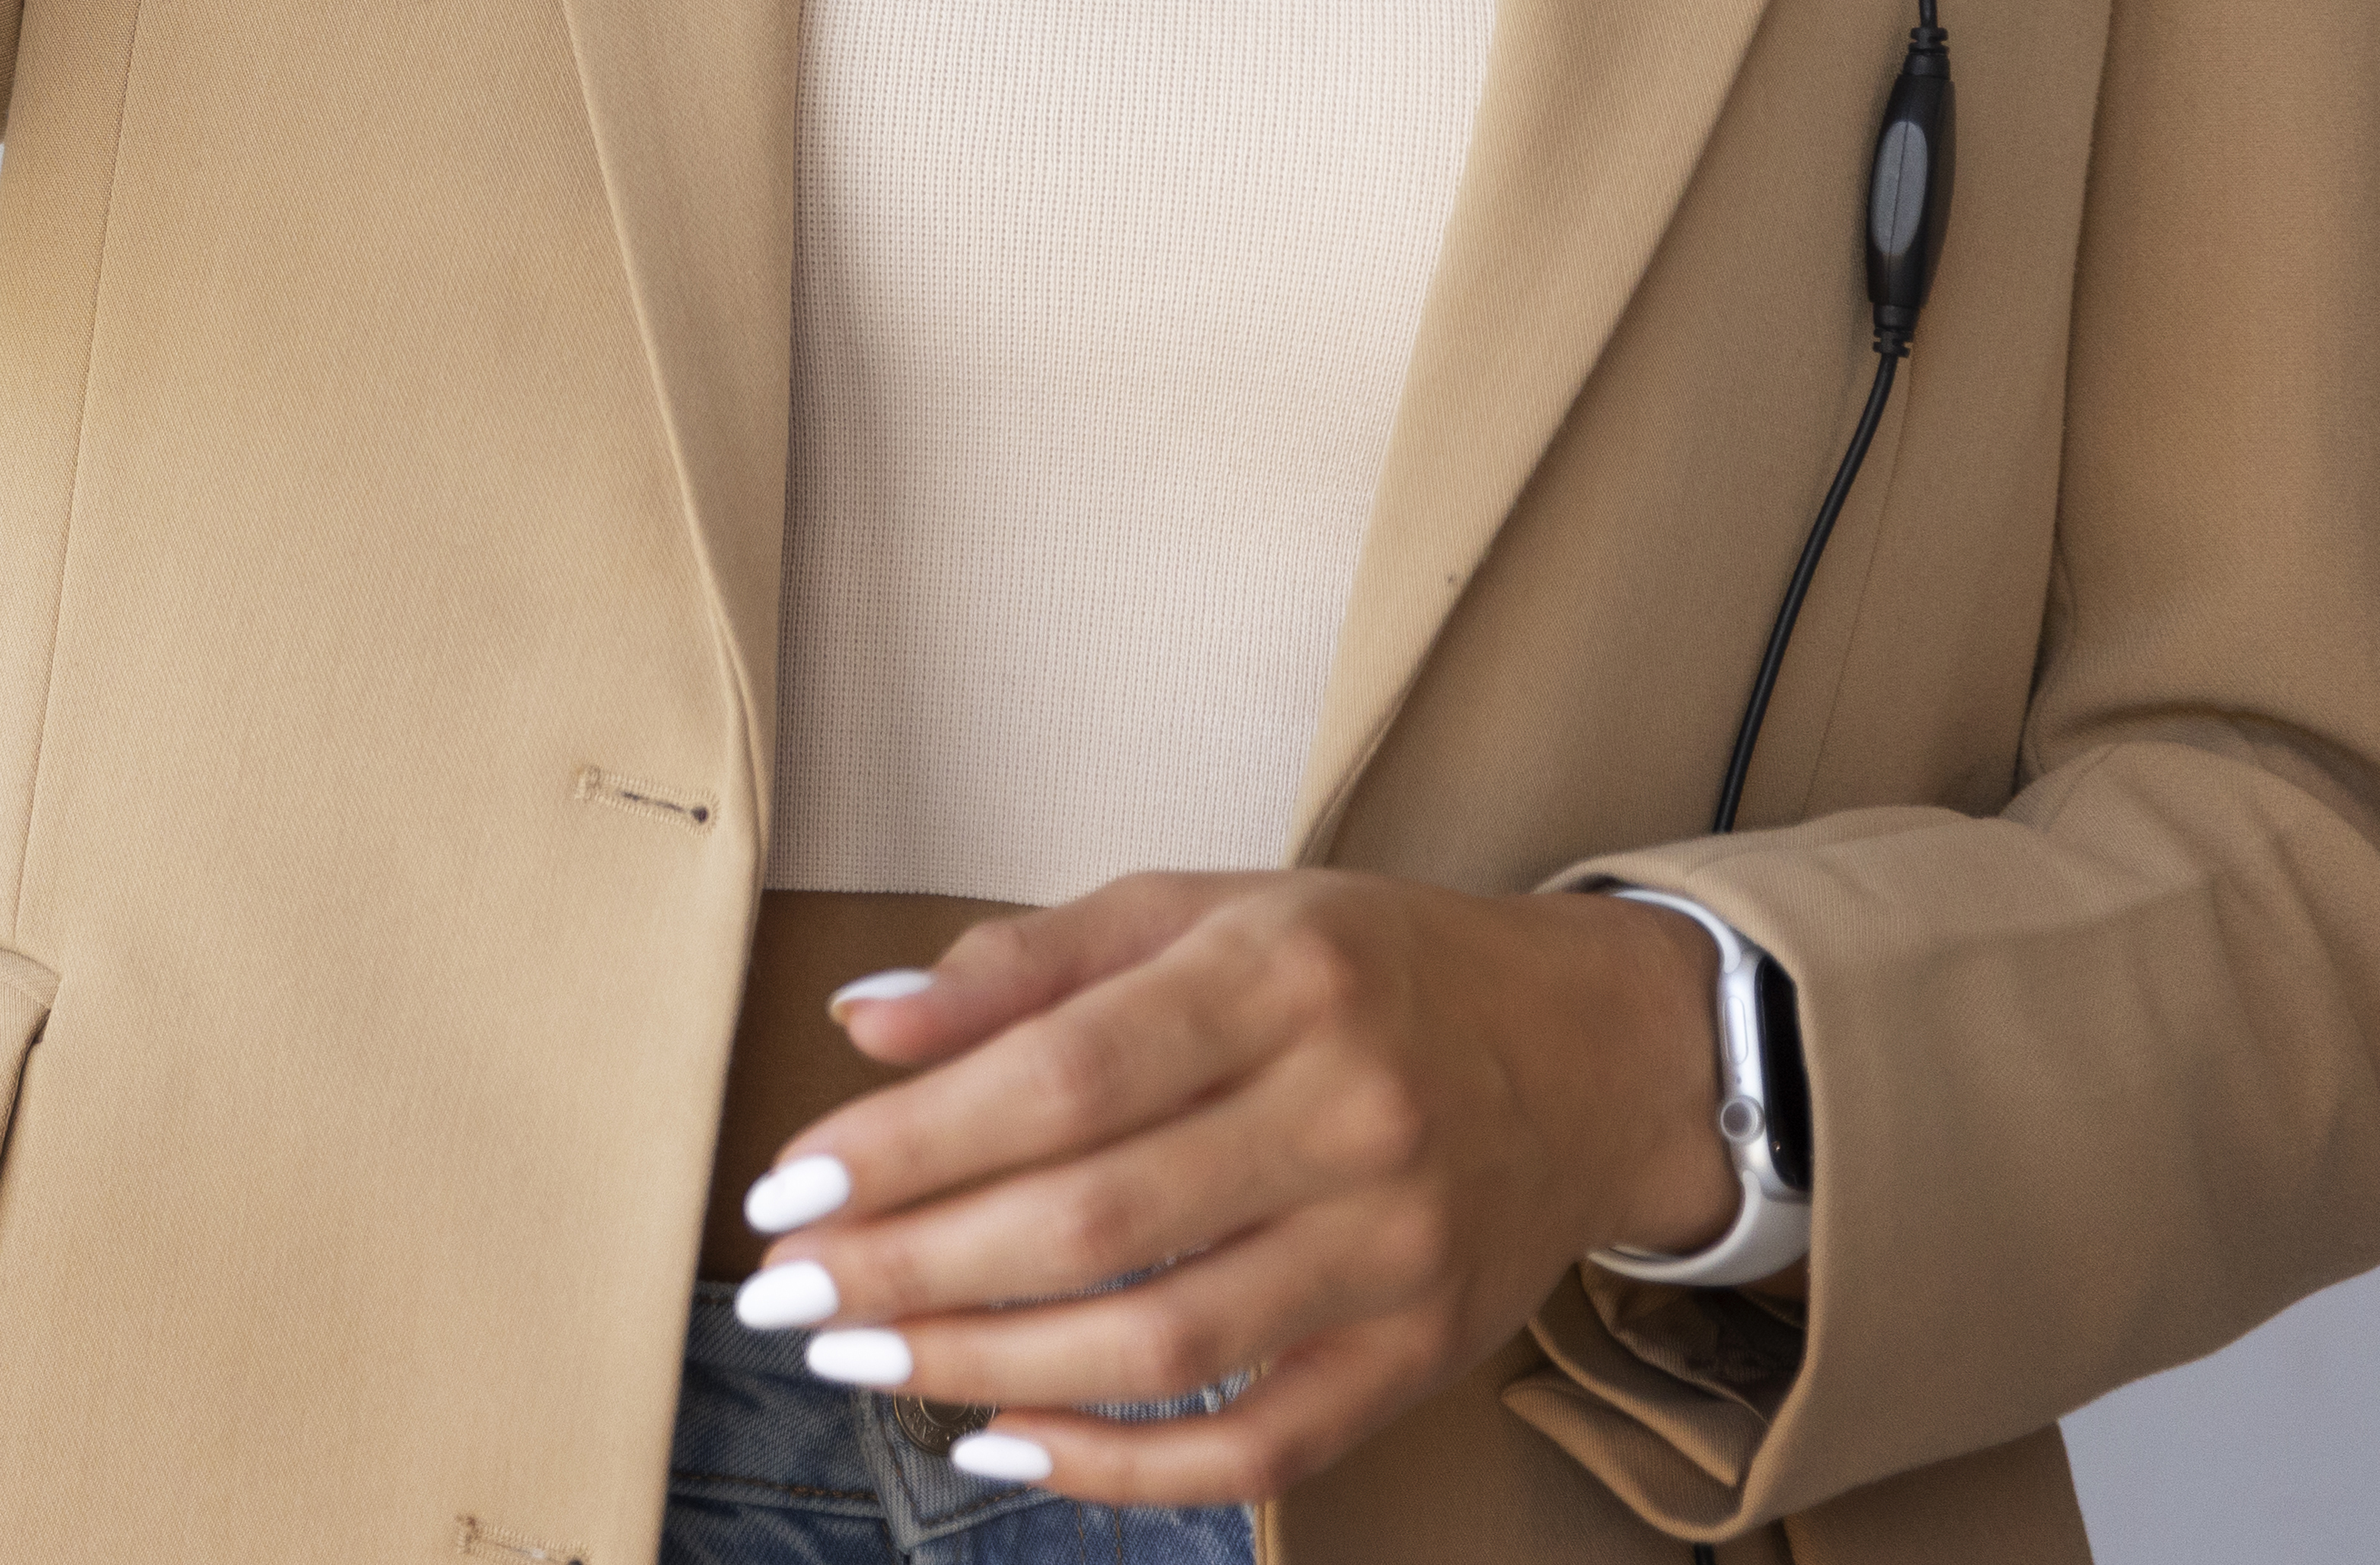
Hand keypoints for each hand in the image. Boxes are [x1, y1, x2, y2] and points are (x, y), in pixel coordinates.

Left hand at [732, 871, 1736, 1508]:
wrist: (1591, 1051)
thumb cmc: (1357, 969)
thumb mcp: (1198, 912)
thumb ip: (1025, 962)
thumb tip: (862, 1023)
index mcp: (1276, 979)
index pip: (1058, 1077)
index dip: (908, 1145)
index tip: (788, 1190)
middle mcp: (1347, 1114)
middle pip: (1094, 1222)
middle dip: (914, 1269)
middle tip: (789, 1294)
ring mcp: (1394, 1250)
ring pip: (1162, 1345)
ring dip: (986, 1368)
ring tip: (861, 1359)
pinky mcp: (1420, 1355)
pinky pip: (1258, 1446)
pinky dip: (1121, 1467)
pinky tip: (1000, 1445)